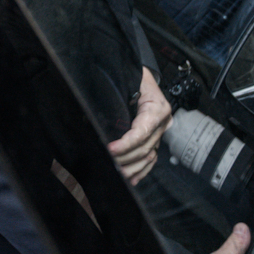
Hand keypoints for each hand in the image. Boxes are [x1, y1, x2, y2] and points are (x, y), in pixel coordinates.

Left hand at [107, 68, 171, 183]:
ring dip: (132, 168)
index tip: (109, 149)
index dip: (125, 144)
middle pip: (145, 148)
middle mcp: (163, 122)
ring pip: (149, 156)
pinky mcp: (157, 136)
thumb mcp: (127, 81)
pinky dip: (142, 169)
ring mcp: (161, 130)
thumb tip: (91, 117)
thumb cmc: (134, 75)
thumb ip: (113, 98)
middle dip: (125, 158)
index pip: (141, 133)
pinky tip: (132, 179)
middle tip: (107, 163)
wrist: (143, 73)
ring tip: (118, 175)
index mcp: (157, 108)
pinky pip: (152, 156)